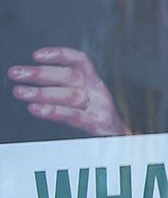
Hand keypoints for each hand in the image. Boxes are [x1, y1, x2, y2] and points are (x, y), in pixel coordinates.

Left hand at [9, 47, 126, 135]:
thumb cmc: (95, 120)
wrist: (122, 143)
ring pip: (70, 95)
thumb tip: (29, 80)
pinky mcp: (98, 125)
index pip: (79, 61)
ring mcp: (100, 108)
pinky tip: (36, 109)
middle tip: (15, 73)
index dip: (59, 54)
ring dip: (42, 92)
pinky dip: (53, 111)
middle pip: (69, 77)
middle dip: (39, 74)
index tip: (36, 55)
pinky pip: (74, 116)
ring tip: (19, 92)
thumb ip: (63, 89)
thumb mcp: (84, 100)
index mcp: (93, 83)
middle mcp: (97, 92)